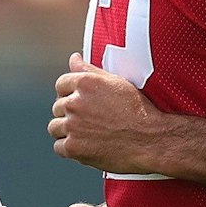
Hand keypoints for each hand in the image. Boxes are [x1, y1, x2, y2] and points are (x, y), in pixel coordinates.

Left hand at [50, 54, 162, 173]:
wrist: (150, 139)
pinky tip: (84, 146)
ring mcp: (72, 126)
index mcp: (84, 83)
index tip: (79, 102)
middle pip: (57, 107)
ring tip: (85, 134)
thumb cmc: (138, 110)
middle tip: (88, 121)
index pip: (61, 85)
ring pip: (55, 127)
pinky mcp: (73, 147)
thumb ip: (90, 70)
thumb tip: (73, 58)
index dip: (69, 94)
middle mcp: (74, 102)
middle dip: (69, 113)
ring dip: (66, 131)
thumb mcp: (116, 82)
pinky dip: (69, 148)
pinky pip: (59, 147)